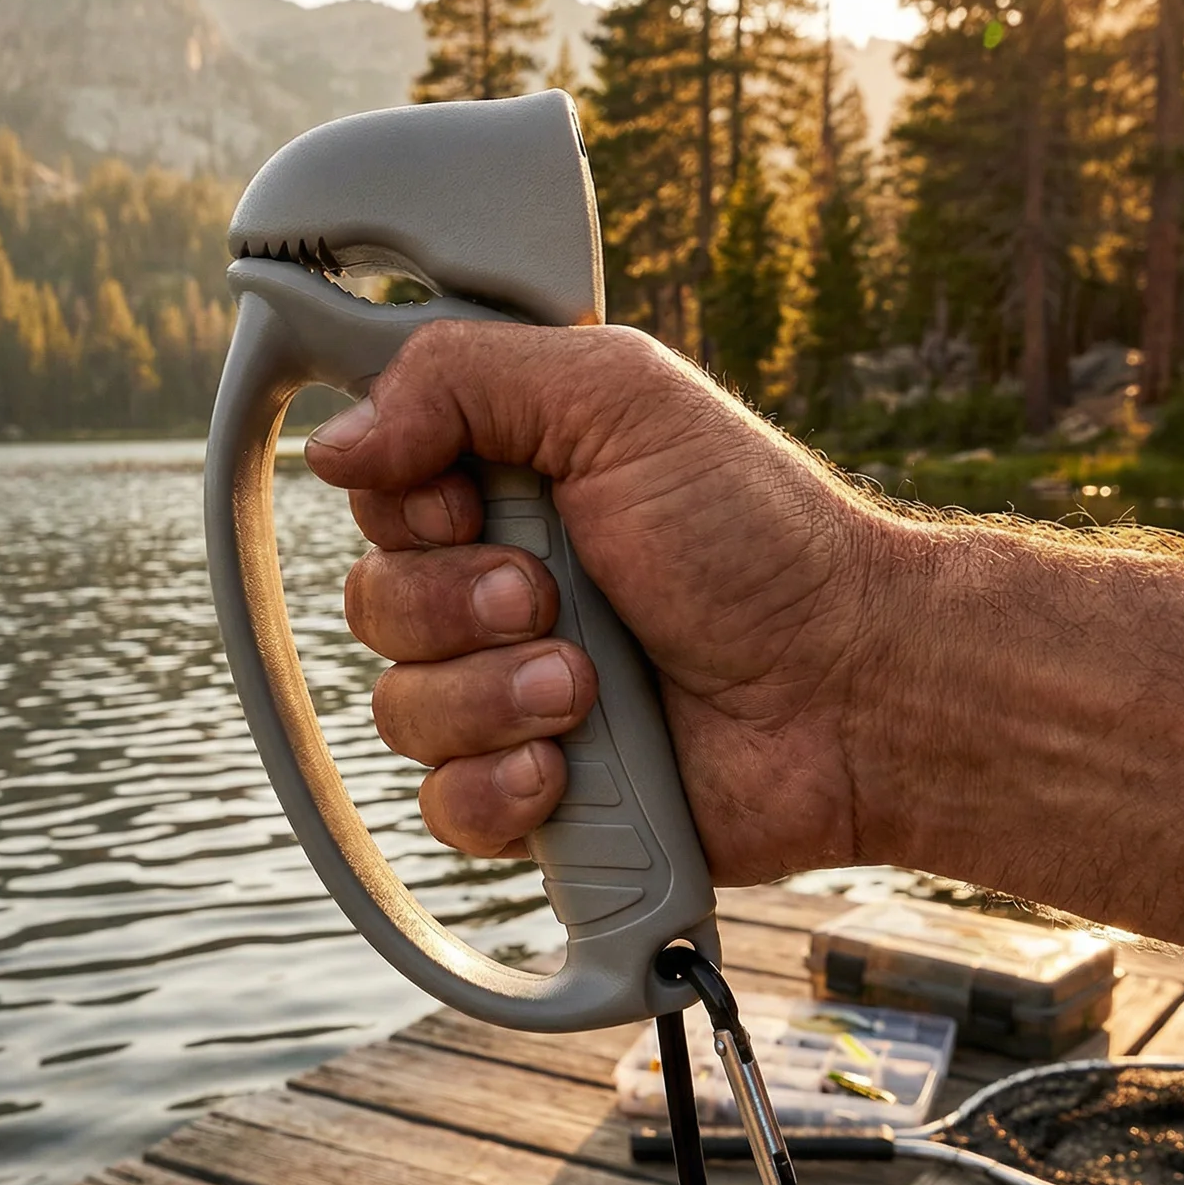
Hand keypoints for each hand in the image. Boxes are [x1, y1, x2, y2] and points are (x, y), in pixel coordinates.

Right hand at [304, 321, 894, 885]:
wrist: (847, 689)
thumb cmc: (758, 537)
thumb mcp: (616, 398)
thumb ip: (462, 378)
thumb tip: (335, 444)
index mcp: (511, 488)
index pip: (378, 496)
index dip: (410, 507)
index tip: (478, 503)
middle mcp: (499, 590)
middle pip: (372, 604)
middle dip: (456, 607)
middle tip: (552, 597)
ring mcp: (511, 695)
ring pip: (398, 710)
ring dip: (491, 696)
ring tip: (587, 687)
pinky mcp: (532, 792)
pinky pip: (442, 806)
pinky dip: (499, 789)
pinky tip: (567, 767)